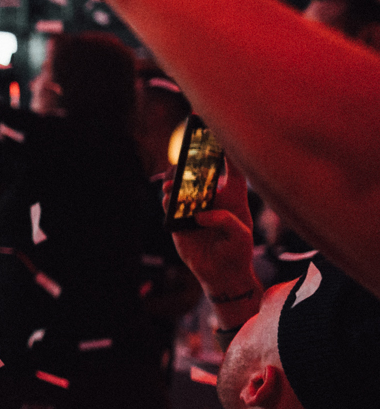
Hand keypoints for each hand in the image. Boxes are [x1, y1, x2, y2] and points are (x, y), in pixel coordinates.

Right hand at [172, 156, 259, 325]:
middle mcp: (212, 200)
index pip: (233, 170)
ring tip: (172, 183)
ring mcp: (194, 209)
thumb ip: (225, 221)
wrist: (221, 275)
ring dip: (175, 181)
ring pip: (182, 187)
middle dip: (191, 161)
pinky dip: (167, 200)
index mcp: (233, 199)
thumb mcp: (240, 237)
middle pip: (201, 173)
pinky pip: (170, 205)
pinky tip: (168, 198)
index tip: (218, 134)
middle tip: (184, 154)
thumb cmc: (237, 253)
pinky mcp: (179, 221)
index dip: (227, 151)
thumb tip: (200, 214)